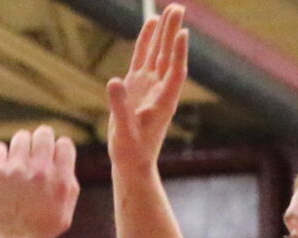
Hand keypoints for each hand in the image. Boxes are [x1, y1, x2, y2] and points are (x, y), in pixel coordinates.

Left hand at [0, 125, 78, 237]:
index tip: (50, 160)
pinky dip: (1, 156)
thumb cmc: (36, 234)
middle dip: (40, 142)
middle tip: (33, 157)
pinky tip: (3, 169)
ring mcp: (17, 170)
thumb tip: (64, 162)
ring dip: (20, 147)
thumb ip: (68, 187)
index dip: (57, 150)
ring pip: (21, 137)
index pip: (65, 143)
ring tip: (18, 163)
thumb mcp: (64, 216)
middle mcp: (41, 172)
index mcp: (62, 181)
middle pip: (44, 133)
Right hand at [107, 4, 187, 173]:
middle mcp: (159, 90)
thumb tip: (114, 81)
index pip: (174, 73)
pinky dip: (147, 41)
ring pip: (158, 53)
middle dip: (172, 32)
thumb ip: (120, 107)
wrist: (132, 162)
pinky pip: (142, 59)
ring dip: (163, 32)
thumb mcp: (124, 131)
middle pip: (168, 56)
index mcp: (163, 102)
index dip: (178, 53)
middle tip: (178, 8)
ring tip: (170, 10)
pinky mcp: (137, 86)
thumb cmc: (131, 152)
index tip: (183, 32)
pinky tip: (150, 24)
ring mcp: (148, 86)